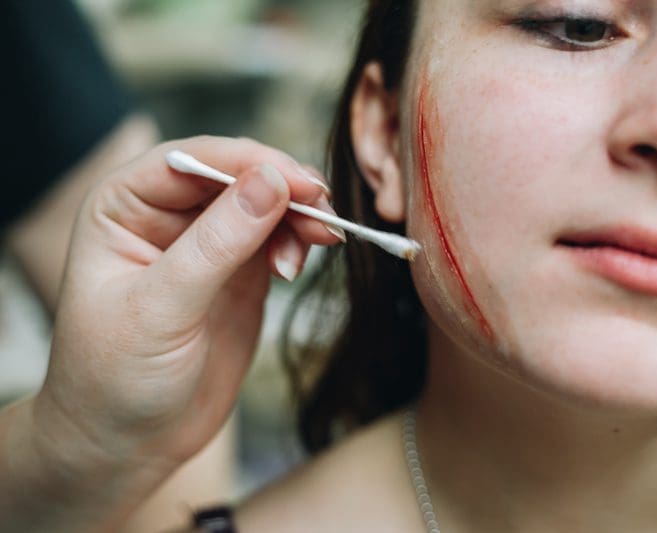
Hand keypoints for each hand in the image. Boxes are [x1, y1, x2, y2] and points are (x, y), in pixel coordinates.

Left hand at [35, 136, 339, 471]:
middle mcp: (166, 215)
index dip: (248, 162)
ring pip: (264, 202)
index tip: (298, 181)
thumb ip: (218, 243)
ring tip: (320, 241)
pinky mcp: (239, 273)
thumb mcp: (162, 308)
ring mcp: (207, 243)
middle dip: (283, 188)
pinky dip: (299, 240)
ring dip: (298, 214)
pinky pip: (278, 237)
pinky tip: (296, 266)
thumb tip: (273, 180)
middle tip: (322, 215)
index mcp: (124, 207)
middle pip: (236, 174)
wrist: (129, 442)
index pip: (192, 161)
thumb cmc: (115, 377)